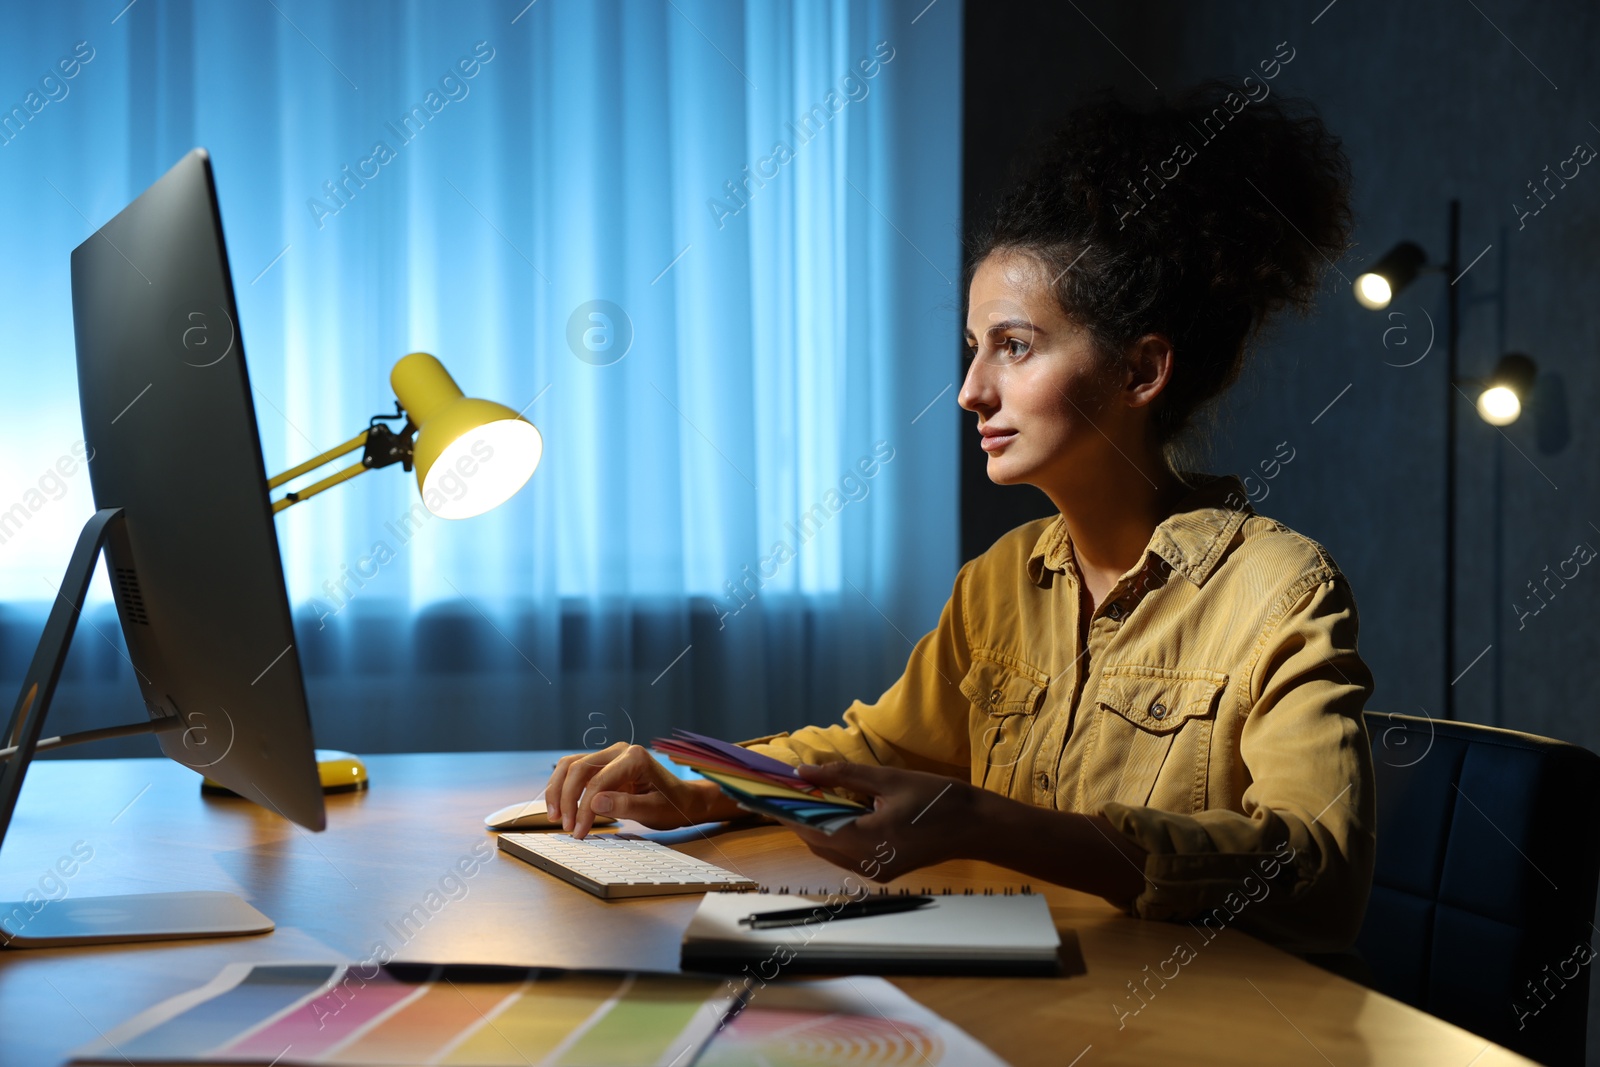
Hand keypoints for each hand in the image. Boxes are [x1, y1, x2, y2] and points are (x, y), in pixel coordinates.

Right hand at [544, 743, 739, 837]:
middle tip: (566, 827)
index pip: (598, 782)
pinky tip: (561, 808)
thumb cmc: (672, 806)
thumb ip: (625, 806)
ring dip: (558, 790)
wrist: (682, 800)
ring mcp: (609, 755)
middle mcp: (619, 750)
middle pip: (578, 768)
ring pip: (570, 766)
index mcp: (635, 758)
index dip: (583, 808)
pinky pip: (575, 771)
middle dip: (566, 799)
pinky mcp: (602, 765)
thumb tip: (594, 803)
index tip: (579, 832)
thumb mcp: (653, 811)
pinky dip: (563, 788)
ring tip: (555, 817)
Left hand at [788, 762, 974, 881]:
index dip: (788, 813)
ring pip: (831, 851)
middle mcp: (869, 863)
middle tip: (789, 791)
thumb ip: (845, 776)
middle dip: (801, 818)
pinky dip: (837, 835)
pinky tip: (837, 813)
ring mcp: (876, 871)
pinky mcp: (884, 871)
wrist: (976, 826)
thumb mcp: (889, 779)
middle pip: (818, 843)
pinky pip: (848, 855)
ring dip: (818, 827)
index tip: (768, 797)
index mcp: (869, 839)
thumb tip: (806, 771)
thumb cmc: (938, 799)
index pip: (814, 829)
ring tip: (810, 798)